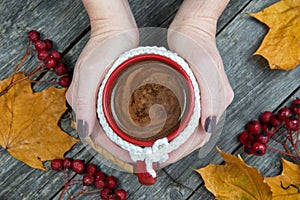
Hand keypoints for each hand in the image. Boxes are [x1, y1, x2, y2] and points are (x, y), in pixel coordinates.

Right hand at [66, 0, 137, 162]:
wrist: (115, 29)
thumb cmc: (103, 46)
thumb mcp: (90, 73)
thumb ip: (83, 103)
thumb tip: (83, 132)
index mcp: (79, 101)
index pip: (95, 136)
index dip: (113, 149)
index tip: (132, 157)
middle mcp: (87, 102)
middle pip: (103, 134)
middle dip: (121, 146)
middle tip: (142, 154)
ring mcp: (98, 98)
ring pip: (111, 127)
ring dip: (125, 138)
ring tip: (143, 145)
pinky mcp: (109, 92)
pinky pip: (117, 115)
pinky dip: (127, 125)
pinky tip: (140, 128)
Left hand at [162, 0, 233, 165]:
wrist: (192, 27)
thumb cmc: (198, 43)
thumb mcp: (205, 67)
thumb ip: (212, 98)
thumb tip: (209, 127)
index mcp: (219, 101)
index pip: (200, 137)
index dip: (181, 151)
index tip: (162, 159)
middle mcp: (212, 104)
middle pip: (194, 137)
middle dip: (174, 150)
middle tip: (152, 158)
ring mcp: (203, 100)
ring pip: (187, 130)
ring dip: (171, 142)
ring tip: (152, 148)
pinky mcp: (193, 94)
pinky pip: (182, 118)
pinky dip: (170, 129)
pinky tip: (157, 130)